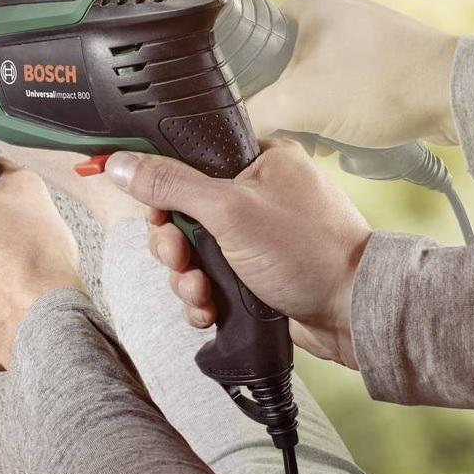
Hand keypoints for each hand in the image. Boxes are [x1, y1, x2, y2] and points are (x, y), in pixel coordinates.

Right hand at [105, 140, 371, 368]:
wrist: (352, 313)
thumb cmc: (309, 251)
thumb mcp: (229, 211)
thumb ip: (171, 185)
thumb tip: (121, 165)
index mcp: (257, 160)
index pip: (187, 159)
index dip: (159, 183)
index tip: (142, 201)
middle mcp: (253, 195)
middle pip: (181, 211)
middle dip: (172, 242)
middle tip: (177, 255)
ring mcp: (252, 237)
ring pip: (190, 251)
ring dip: (184, 276)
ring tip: (199, 289)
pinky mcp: (250, 273)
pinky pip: (206, 279)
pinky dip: (201, 296)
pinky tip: (208, 307)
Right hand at [247, 0, 459, 147]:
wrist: (453, 96)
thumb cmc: (378, 86)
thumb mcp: (298, 104)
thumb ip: (252, 115)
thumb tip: (231, 130)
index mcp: (306, 4)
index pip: (251, 45)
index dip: (250, 85)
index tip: (261, 112)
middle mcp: (333, 10)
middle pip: (283, 69)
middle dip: (286, 108)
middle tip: (294, 132)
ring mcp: (361, 33)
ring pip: (313, 82)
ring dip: (312, 116)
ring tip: (322, 140)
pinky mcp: (383, 57)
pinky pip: (343, 88)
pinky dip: (338, 114)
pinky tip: (344, 137)